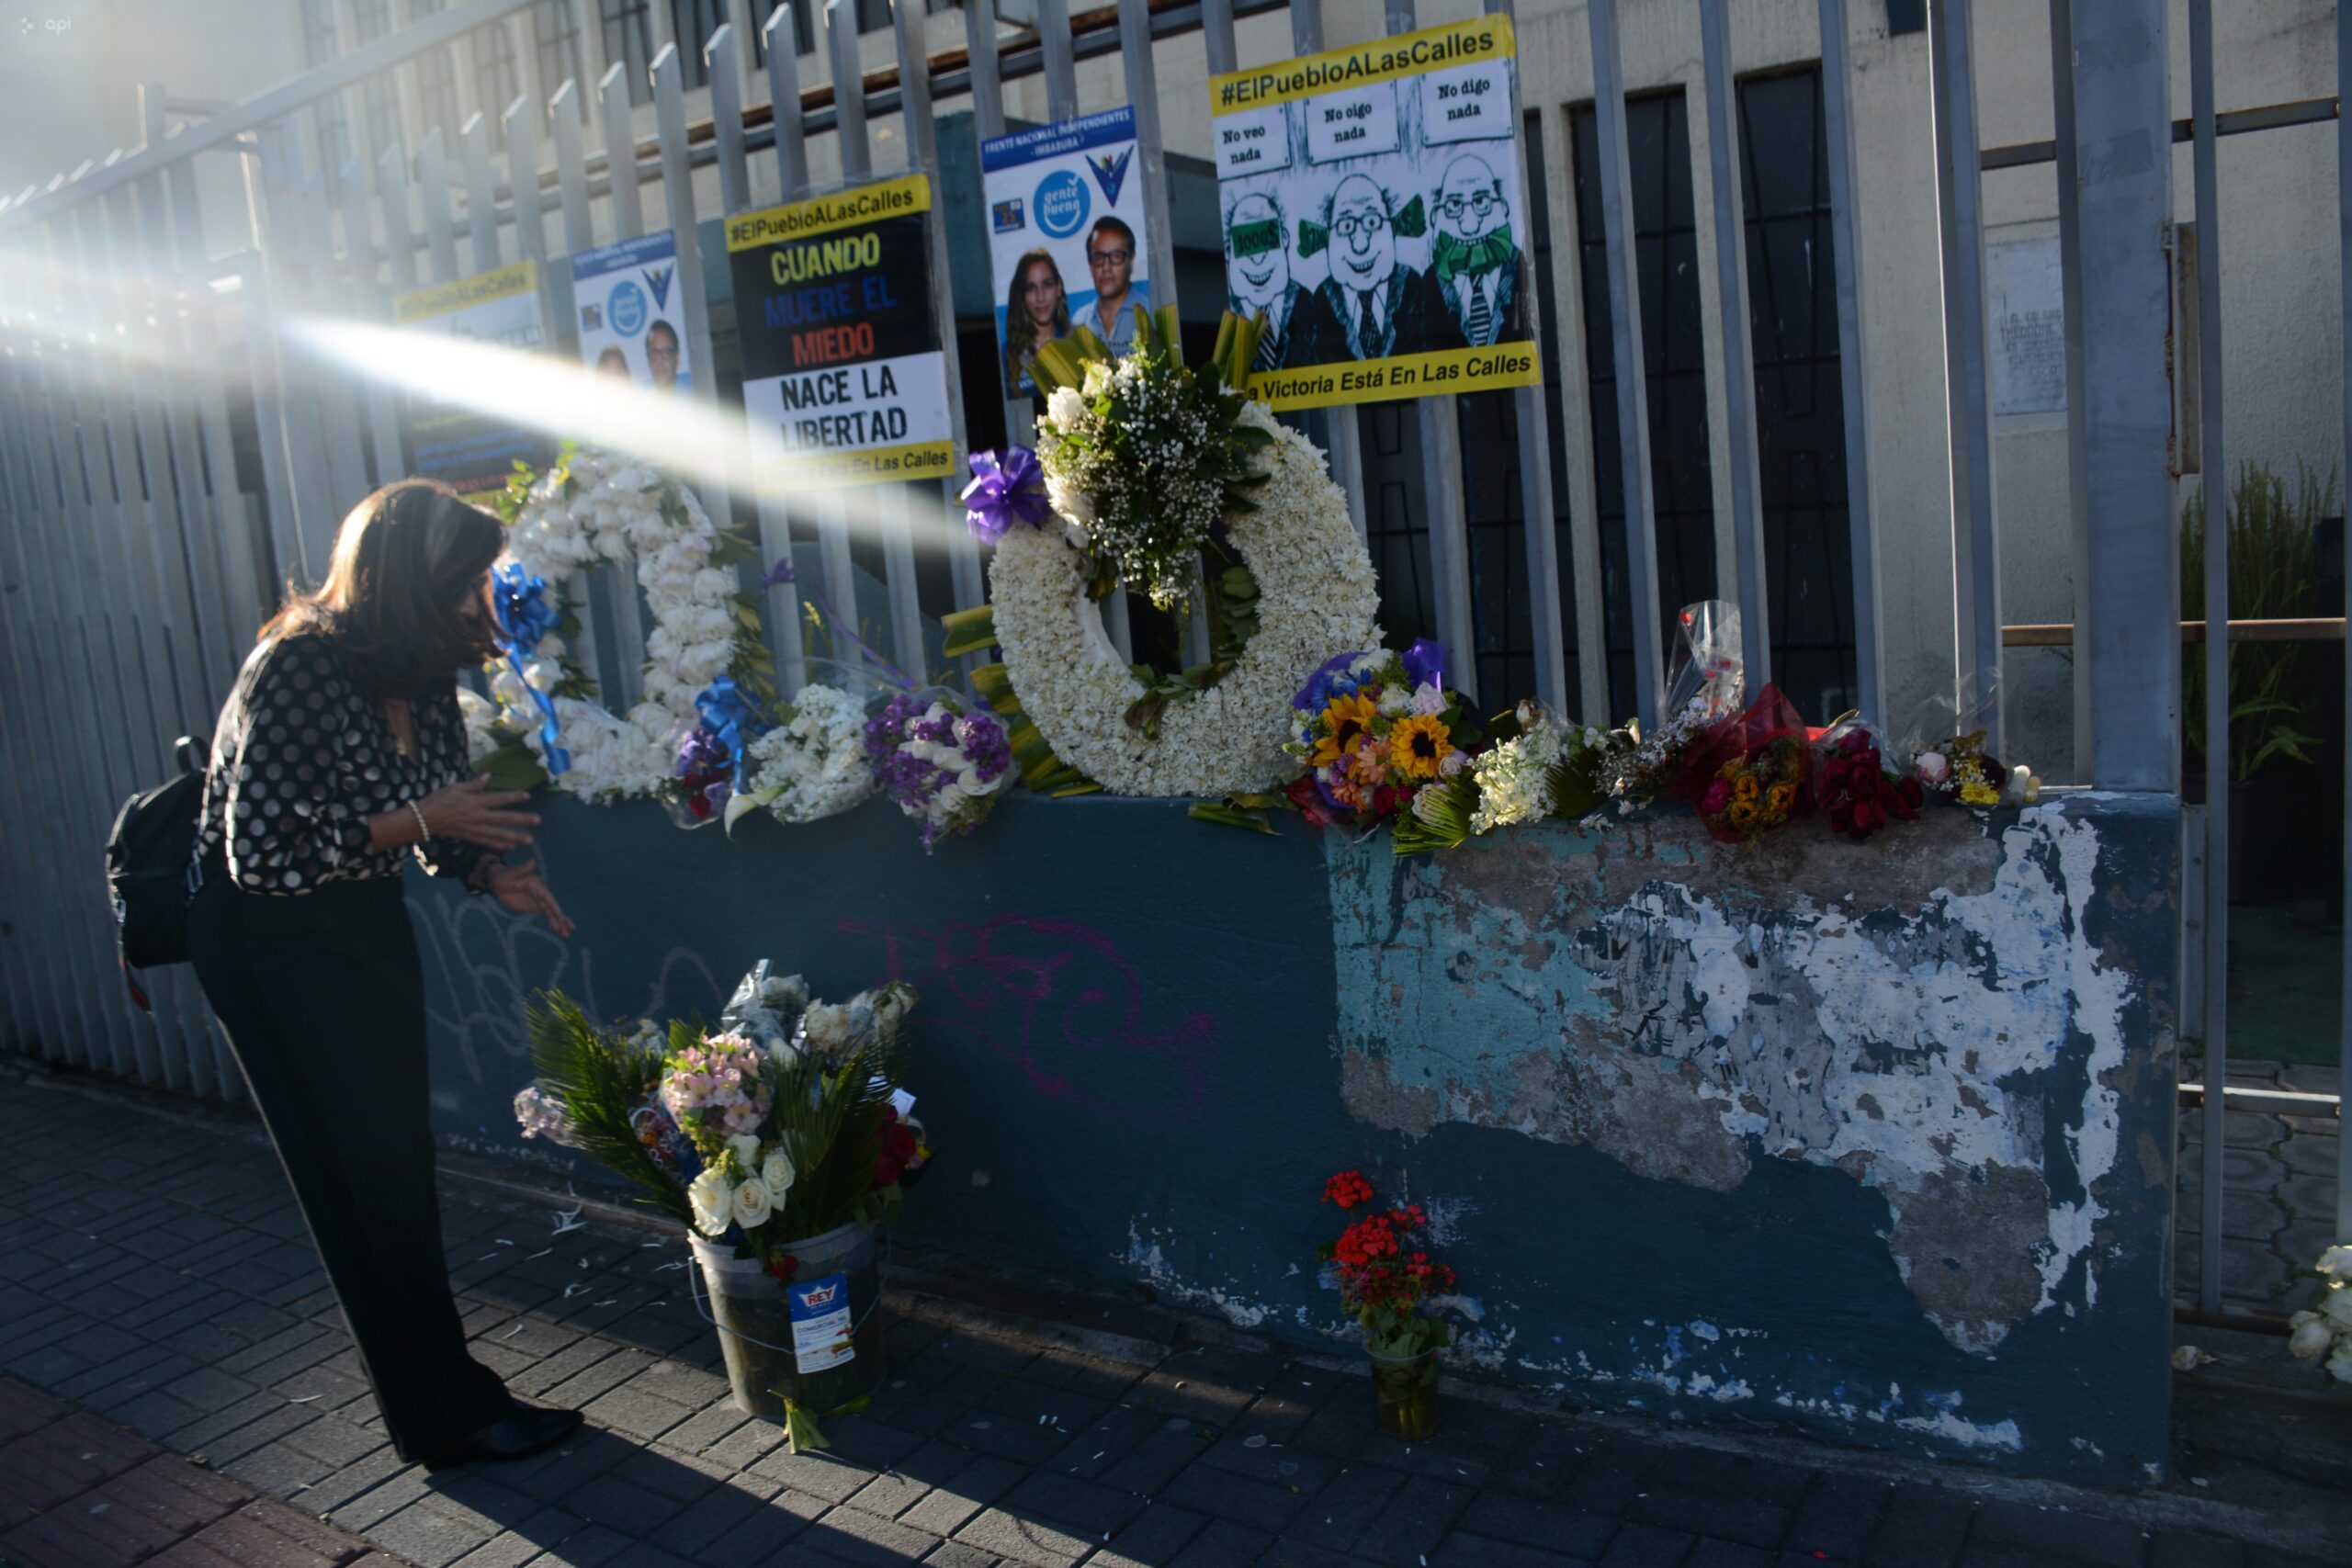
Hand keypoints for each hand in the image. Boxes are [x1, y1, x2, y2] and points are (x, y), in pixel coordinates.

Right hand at [418, 774, 538, 850]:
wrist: (423, 819)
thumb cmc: (439, 800)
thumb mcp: (455, 787)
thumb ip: (474, 784)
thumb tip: (489, 776)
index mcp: (475, 802)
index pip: (498, 799)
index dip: (513, 797)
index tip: (527, 796)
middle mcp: (477, 817)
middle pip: (503, 818)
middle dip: (521, 820)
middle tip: (537, 820)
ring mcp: (474, 829)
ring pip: (498, 834)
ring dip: (515, 837)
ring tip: (529, 840)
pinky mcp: (470, 837)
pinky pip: (487, 842)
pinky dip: (499, 845)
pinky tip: (510, 846)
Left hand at [482, 858, 573, 937]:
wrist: (499, 883)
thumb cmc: (505, 876)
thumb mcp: (512, 874)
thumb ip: (523, 869)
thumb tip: (533, 862)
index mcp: (537, 885)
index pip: (547, 897)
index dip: (554, 906)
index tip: (559, 915)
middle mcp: (542, 893)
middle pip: (552, 907)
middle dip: (559, 918)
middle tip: (567, 930)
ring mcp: (540, 901)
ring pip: (551, 913)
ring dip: (559, 923)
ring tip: (566, 935)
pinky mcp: (536, 907)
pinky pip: (547, 915)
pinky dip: (554, 922)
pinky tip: (559, 930)